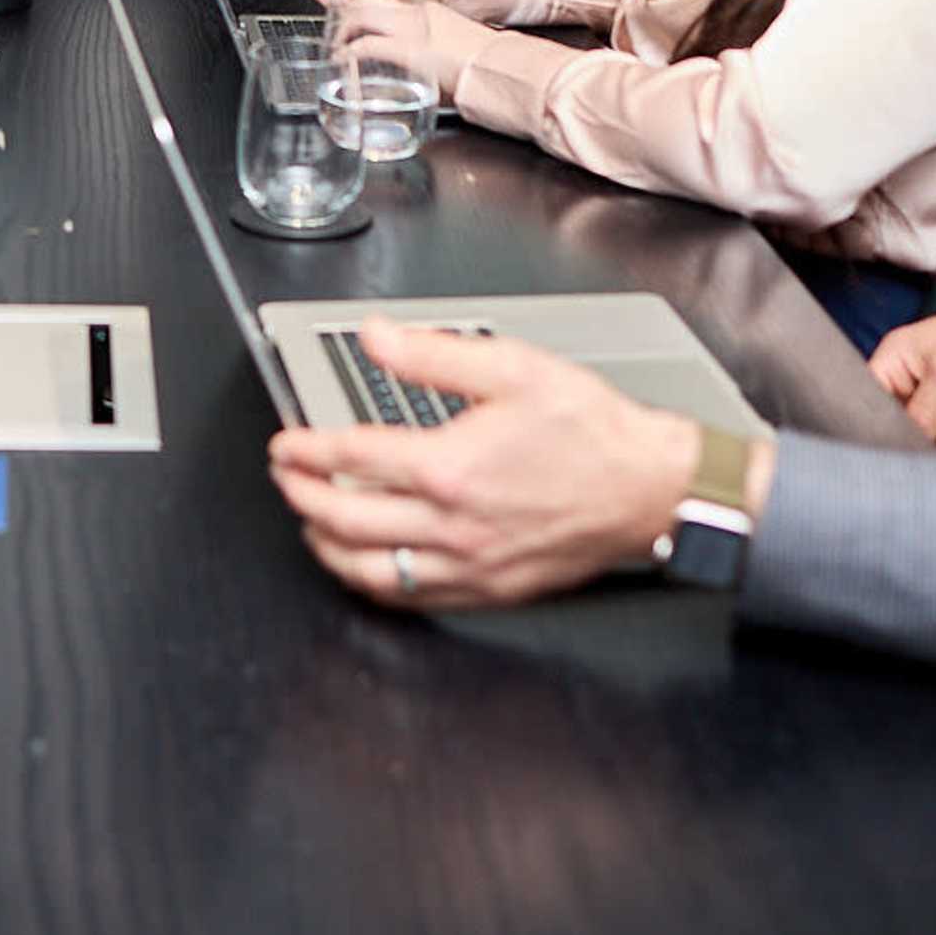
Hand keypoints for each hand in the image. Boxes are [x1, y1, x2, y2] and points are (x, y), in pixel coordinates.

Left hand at [267, 321, 721, 610]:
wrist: (650, 488)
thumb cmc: (592, 431)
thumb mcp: (512, 368)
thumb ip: (431, 355)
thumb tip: (374, 337)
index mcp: (451, 467)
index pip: (350, 459)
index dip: (306, 449)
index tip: (286, 443)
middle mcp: (453, 524)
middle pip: (346, 519)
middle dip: (301, 496)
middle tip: (286, 477)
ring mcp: (470, 565)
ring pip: (372, 570)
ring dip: (327, 546)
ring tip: (311, 523)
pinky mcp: (490, 589)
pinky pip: (414, 597)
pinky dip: (376, 582)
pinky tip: (368, 565)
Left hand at [330, 0, 495, 103]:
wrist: (497, 67)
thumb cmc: (481, 62)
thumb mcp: (453, 44)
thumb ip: (434, 46)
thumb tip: (425, 65)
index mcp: (426, 10)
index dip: (361, 3)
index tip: (350, 15)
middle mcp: (415, 14)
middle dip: (343, 12)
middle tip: (334, 28)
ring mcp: (409, 31)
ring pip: (359, 16)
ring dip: (341, 30)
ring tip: (335, 45)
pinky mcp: (407, 51)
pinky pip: (366, 45)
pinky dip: (349, 52)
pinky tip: (343, 60)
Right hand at [867, 289, 935, 446]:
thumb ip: (922, 414)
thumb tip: (904, 443)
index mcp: (896, 355)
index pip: (869, 396)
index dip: (875, 422)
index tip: (885, 446)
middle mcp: (910, 374)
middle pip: (891, 416)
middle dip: (902, 435)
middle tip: (910, 454)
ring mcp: (933, 392)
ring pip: (915, 428)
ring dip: (923, 442)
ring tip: (930, 454)